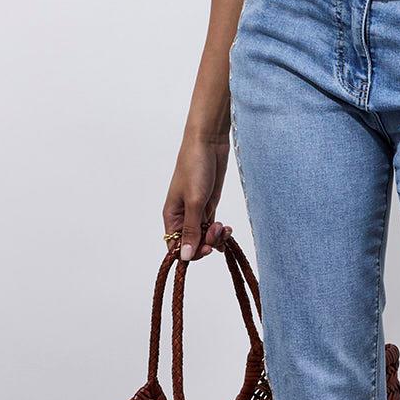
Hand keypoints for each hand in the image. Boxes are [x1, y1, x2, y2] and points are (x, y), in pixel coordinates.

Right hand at [164, 137, 233, 261]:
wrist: (209, 143)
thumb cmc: (195, 167)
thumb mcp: (194, 201)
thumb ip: (191, 230)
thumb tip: (184, 256)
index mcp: (171, 216)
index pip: (176, 246)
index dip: (190, 252)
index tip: (205, 247)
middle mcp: (182, 216)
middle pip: (192, 244)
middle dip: (206, 243)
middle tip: (217, 232)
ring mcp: (197, 211)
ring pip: (205, 237)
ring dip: (216, 238)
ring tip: (224, 228)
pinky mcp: (210, 205)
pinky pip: (213, 228)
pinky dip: (221, 233)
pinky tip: (228, 230)